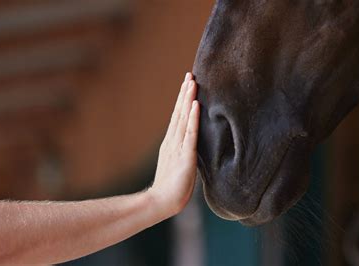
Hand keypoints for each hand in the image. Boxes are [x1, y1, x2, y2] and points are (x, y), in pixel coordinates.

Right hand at [149, 72, 199, 216]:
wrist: (162, 202)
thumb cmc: (172, 187)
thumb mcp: (178, 165)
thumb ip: (182, 153)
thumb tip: (191, 146)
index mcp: (171, 142)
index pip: (178, 117)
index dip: (183, 100)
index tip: (187, 84)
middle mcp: (173, 140)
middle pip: (180, 112)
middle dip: (185, 93)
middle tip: (190, 75)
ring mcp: (178, 146)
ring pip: (184, 118)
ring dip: (188, 99)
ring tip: (192, 82)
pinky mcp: (186, 155)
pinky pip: (191, 133)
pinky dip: (194, 118)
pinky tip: (196, 104)